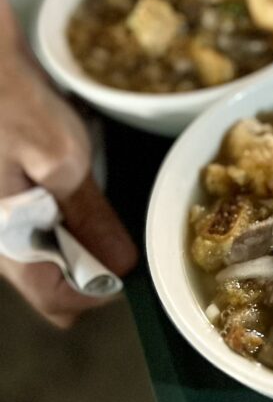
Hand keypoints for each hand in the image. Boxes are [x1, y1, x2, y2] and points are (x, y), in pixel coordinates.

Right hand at [0, 0, 137, 326]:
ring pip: (43, 252)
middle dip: (89, 262)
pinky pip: (34, 224)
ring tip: (94, 196)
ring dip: (77, 235)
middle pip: (48, 279)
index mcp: (4, 239)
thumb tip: (120, 265)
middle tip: (117, 225)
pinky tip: (72, 181)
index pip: (54, 299)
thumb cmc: (11, 101)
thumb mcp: (61, 158)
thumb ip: (90, 216)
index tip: (130, 265)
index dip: (99, 291)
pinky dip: (60, 214)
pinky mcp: (2, 196)